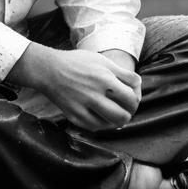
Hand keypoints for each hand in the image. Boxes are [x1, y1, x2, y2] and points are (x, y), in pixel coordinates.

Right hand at [9, 44, 140, 130]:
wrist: (49, 70)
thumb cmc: (78, 63)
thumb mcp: (102, 61)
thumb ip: (123, 73)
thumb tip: (138, 86)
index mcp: (104, 78)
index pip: (132, 97)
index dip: (135, 99)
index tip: (131, 98)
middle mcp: (95, 95)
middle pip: (124, 115)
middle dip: (129, 113)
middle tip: (125, 109)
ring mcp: (84, 108)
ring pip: (111, 124)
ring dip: (118, 121)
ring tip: (116, 114)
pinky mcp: (75, 117)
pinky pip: (96, 127)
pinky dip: (103, 124)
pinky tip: (102, 116)